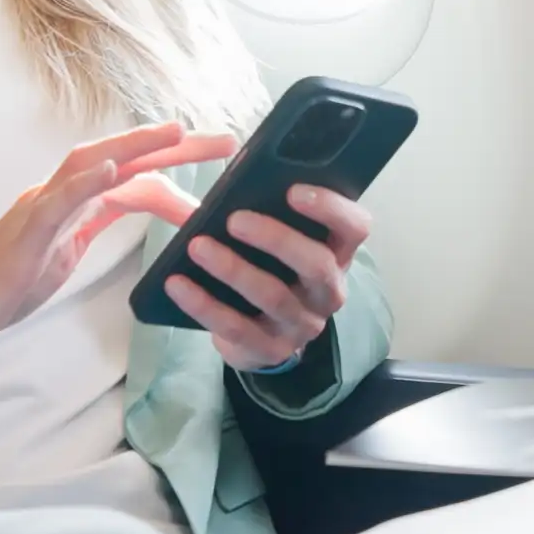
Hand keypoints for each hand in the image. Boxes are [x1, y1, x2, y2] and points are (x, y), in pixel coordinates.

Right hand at [0, 123, 236, 368]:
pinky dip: (82, 182)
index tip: (219, 160)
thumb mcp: (60, 256)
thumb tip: (127, 211)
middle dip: (174, 145)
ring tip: (177, 132)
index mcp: (68, 203)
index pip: (131, 173)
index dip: (175, 163)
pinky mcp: (20, 238)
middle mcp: (54, 196)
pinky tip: (108, 169)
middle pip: (121, 157)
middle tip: (227, 140)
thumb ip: (91, 227)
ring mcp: (36, 212)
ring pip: (90, 165)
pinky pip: (53, 203)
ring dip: (136, 147)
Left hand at [162, 184, 371, 372]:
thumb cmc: (271, 270)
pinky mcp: (269, 349)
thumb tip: (232, 184)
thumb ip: (271, 214)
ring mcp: (301, 325)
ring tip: (198, 246)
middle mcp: (328, 291)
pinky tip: (177, 284)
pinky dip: (203, 304)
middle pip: (317, 264)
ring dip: (233, 269)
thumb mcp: (281, 242)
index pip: (355, 228)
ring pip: (273, 296)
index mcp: (337, 253)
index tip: (293, 190)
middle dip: (276, 239)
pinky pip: (236, 327)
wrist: (262, 334)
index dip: (330, 208)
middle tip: (235, 220)